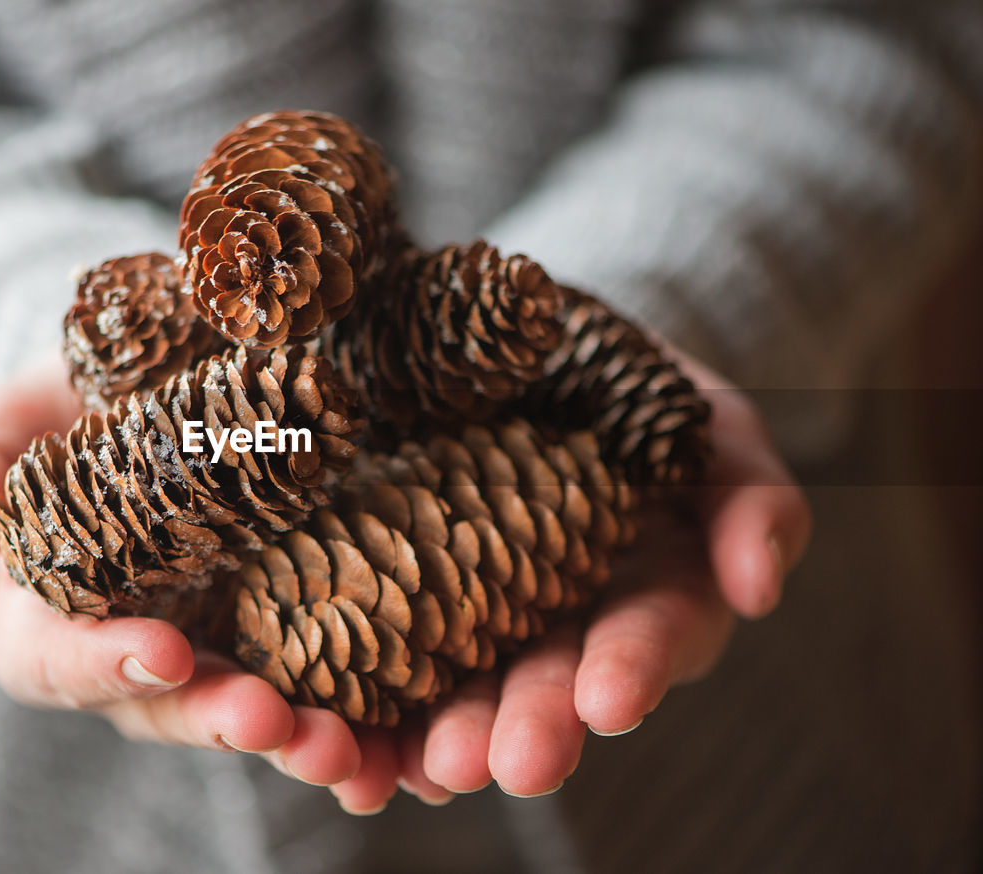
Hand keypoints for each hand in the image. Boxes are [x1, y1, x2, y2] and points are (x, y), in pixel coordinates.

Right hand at [0, 356, 364, 787]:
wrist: (171, 372)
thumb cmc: (77, 396)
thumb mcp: (16, 410)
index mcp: (54, 609)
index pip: (55, 659)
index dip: (100, 665)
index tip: (162, 651)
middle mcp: (138, 645)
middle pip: (168, 706)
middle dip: (220, 719)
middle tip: (278, 723)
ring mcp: (222, 641)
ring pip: (253, 710)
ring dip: (300, 740)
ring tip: (349, 750)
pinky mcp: (296, 625)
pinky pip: (327, 680)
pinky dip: (367, 716)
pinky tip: (409, 734)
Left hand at [327, 351, 812, 810]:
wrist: (520, 341)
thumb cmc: (631, 383)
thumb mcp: (708, 421)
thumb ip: (749, 496)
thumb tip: (759, 588)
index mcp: (647, 586)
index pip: (648, 633)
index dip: (632, 666)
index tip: (609, 701)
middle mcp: (564, 617)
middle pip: (550, 680)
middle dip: (532, 723)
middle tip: (506, 764)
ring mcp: (482, 612)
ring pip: (467, 685)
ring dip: (449, 732)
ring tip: (429, 767)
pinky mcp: (405, 594)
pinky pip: (386, 656)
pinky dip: (372, 709)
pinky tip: (355, 749)